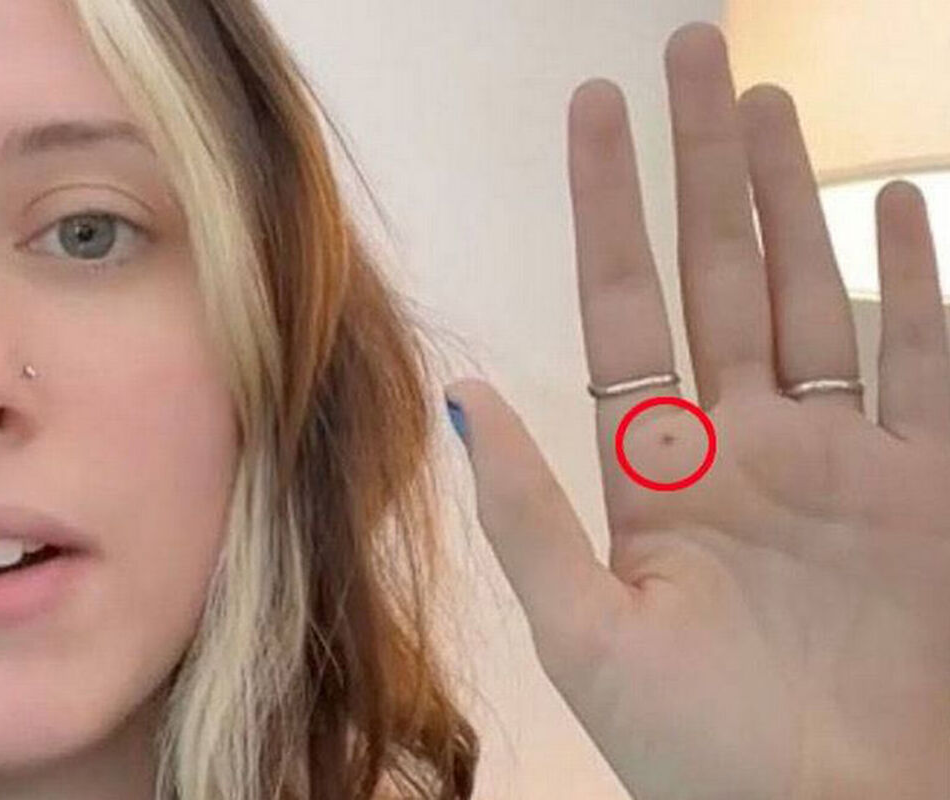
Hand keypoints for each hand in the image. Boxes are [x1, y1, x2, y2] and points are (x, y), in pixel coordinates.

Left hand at [445, 20, 949, 799]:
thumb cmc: (707, 755)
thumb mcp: (589, 634)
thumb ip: (526, 515)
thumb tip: (460, 397)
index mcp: (658, 473)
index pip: (623, 307)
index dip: (608, 207)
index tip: (592, 111)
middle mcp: (745, 447)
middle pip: (718, 273)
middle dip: (702, 166)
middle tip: (692, 51)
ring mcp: (840, 459)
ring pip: (810, 292)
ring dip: (793, 197)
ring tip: (766, 103)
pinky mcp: (928, 489)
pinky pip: (928, 361)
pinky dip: (919, 282)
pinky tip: (898, 203)